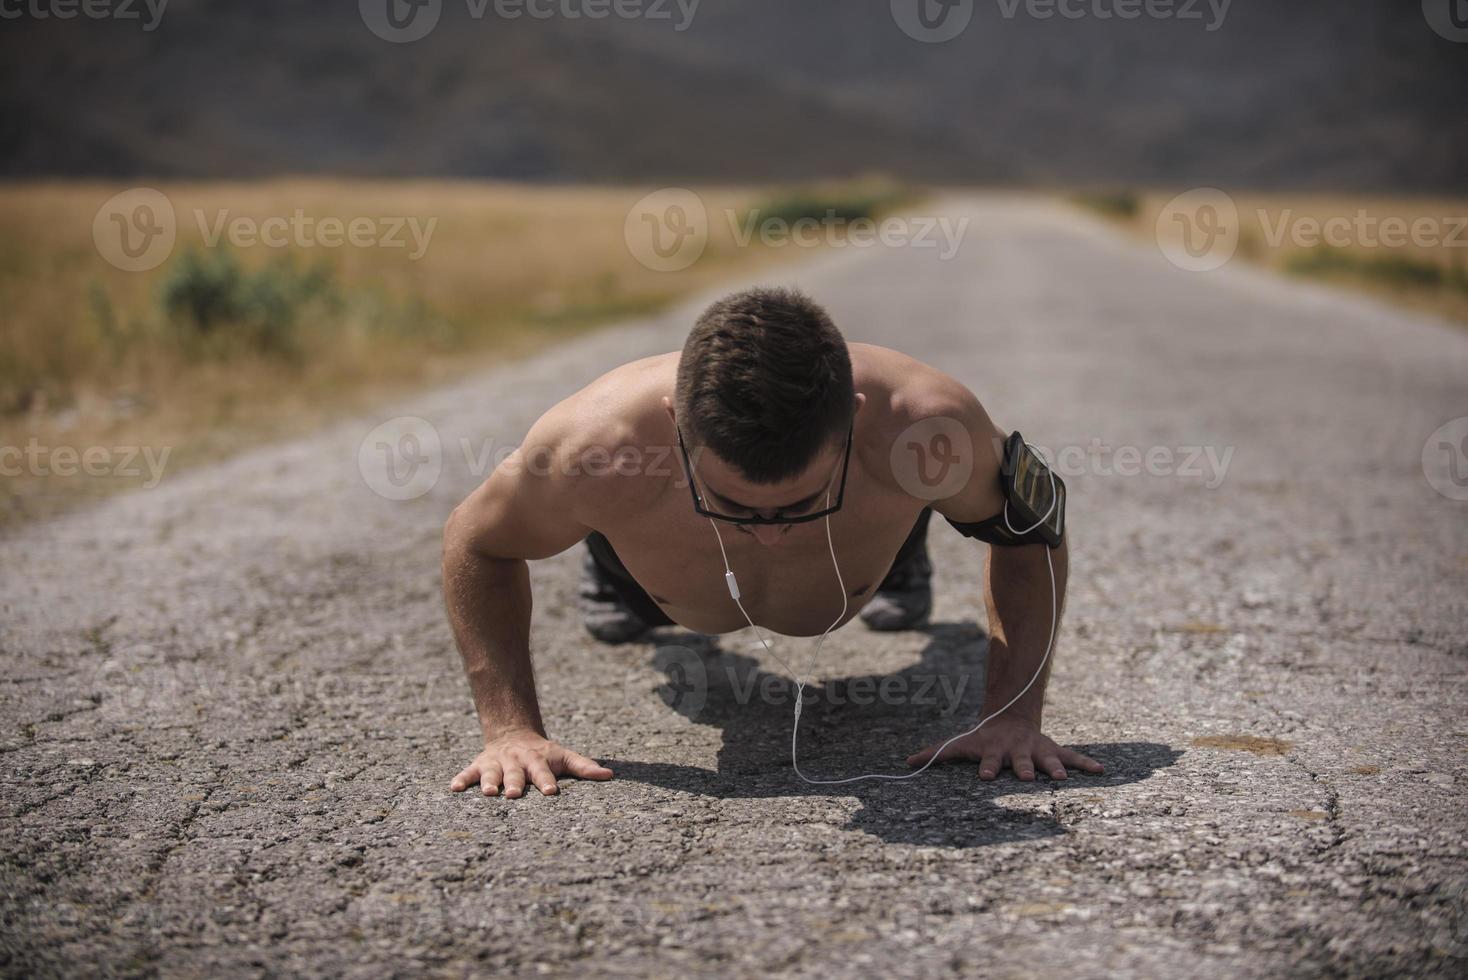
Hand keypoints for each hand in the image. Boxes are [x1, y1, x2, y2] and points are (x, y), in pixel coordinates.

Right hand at [450, 730, 613, 797]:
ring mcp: (496, 764)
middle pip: (515, 774)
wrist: (513, 733)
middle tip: (513, 795)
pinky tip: (454, 788)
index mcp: (538, 761)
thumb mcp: (565, 756)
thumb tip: (610, 776)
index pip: (544, 773)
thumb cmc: (544, 754)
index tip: (551, 791)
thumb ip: (585, 767)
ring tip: (487, 793)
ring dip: (488, 782)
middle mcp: (516, 762)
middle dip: (514, 784)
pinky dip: (461, 780)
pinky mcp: (479, 766)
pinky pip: (468, 773)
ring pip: (491, 774)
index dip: (547, 781)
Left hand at [906, 714, 1102, 780]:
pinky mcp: (1053, 751)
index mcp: (994, 752)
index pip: (989, 761)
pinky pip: (1073, 757)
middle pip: (1021, 761)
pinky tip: (1102, 770)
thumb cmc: (981, 740)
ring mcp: (1037, 751)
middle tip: (1027, 777)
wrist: (1010, 718)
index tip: (986, 777)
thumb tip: (906, 762)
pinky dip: (1087, 763)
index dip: (987, 768)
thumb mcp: (959, 744)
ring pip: (1048, 760)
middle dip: (1024, 769)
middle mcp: (1017, 752)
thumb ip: (935, 753)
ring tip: (1063, 778)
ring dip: (1056, 768)